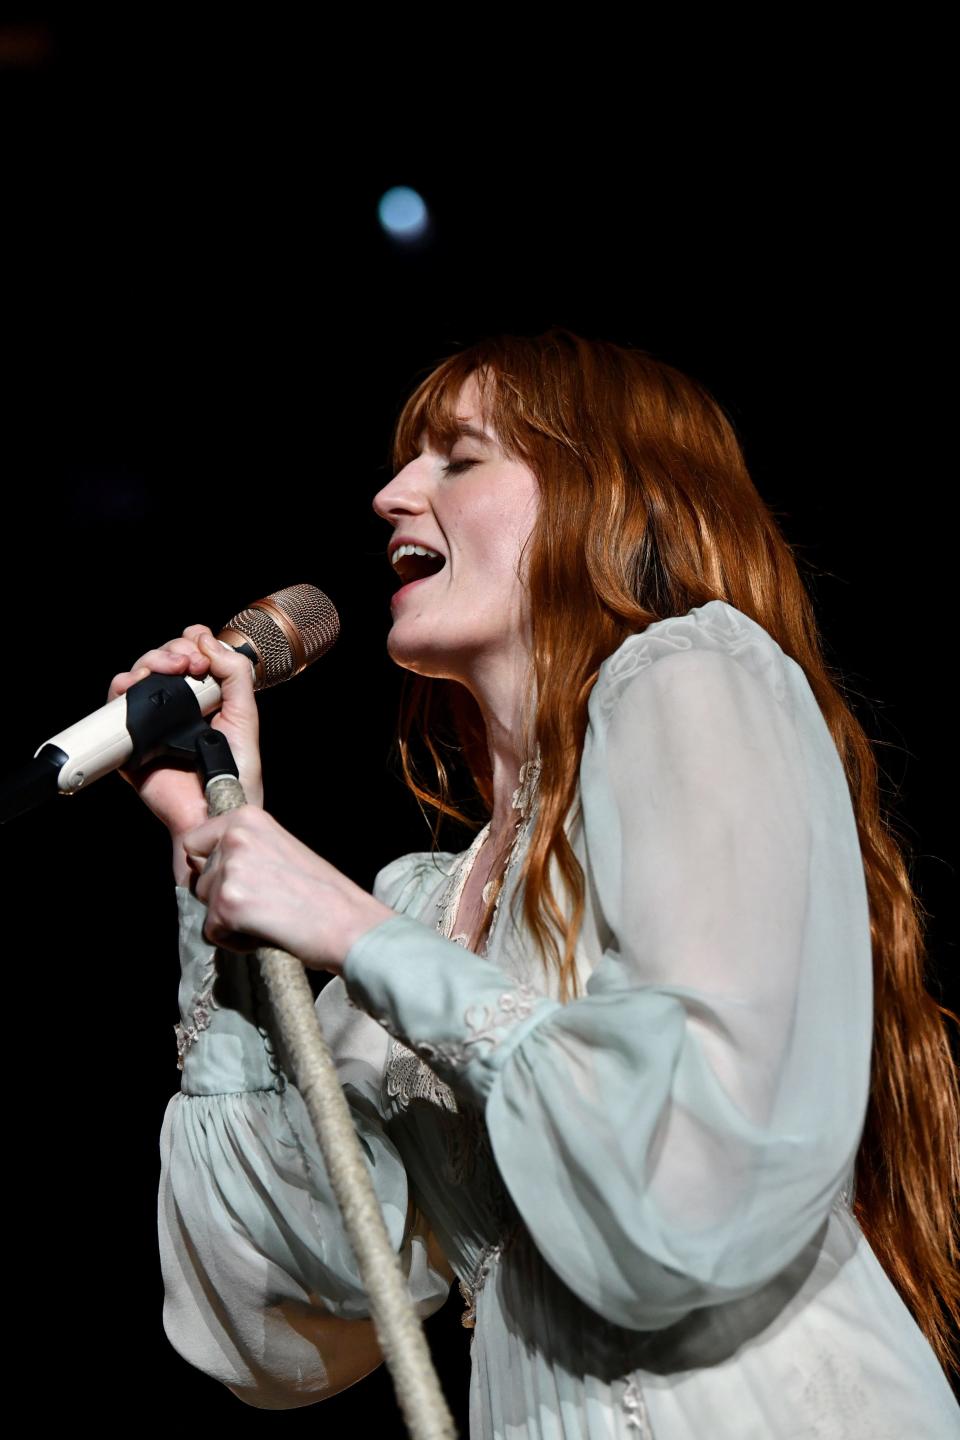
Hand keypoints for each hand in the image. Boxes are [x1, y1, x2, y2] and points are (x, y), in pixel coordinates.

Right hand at [107, 625, 263, 842]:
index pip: (191, 654)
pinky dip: (121, 688)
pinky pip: (115, 708)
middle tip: (190, 664)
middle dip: (172, 650)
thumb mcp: (245, 714)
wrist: (216, 809)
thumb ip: (235, 674)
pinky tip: (136, 685)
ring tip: (170, 669)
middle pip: (161, 659)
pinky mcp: (132, 740)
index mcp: (205, 697)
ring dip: (149, 662)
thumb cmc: (237, 772)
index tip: (202, 654)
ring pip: (137, 676)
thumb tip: (206, 639)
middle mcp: (177, 707)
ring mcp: (153, 722)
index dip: (192, 643)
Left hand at [181, 807, 395, 973]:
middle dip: (222, 895)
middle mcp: (234, 838)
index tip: (236, 880)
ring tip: (267, 918)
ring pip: (205, 904)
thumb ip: (247, 848)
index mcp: (248, 818)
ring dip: (228, 918)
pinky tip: (265, 933)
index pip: (194, 841)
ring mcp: (230, 870)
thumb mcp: (282, 849)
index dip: (209, 866)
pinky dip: (234, 941)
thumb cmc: (325, 894)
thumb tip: (212, 864)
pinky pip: (212, 931)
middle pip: (199, 875)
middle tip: (262, 903)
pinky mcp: (228, 904)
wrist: (350, 924)